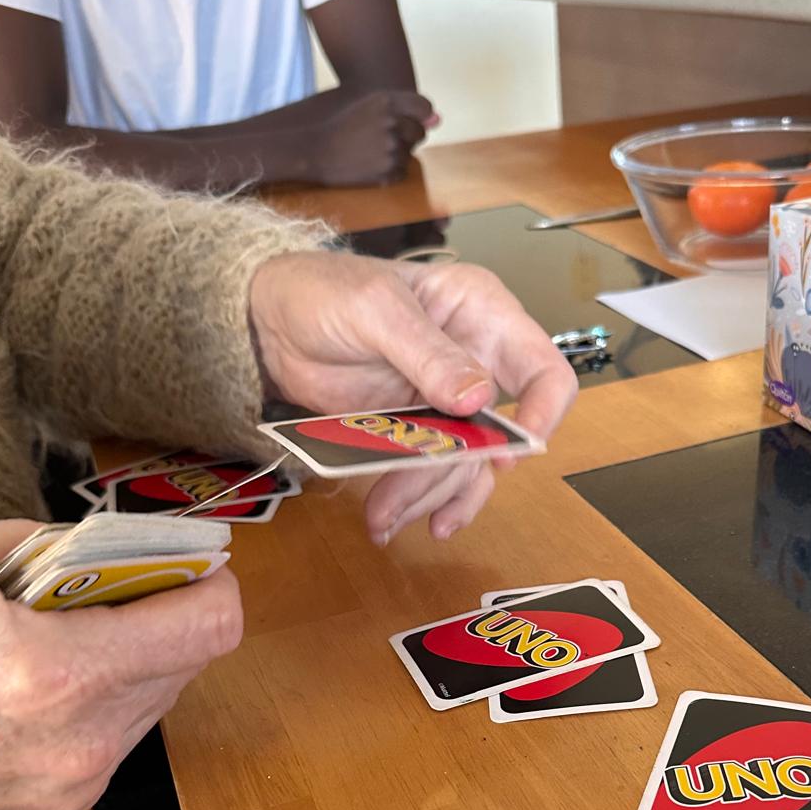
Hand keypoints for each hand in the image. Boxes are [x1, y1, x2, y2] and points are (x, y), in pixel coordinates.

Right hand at [0, 517, 243, 809]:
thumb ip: (40, 542)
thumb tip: (96, 543)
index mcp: (62, 672)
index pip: (210, 626)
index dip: (208, 581)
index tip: (188, 559)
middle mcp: (85, 739)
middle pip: (187, 662)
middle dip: (160, 613)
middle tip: (112, 583)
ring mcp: (76, 783)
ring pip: (155, 702)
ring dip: (132, 659)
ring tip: (62, 633)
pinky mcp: (61, 807)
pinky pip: (116, 737)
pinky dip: (99, 701)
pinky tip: (39, 681)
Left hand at [249, 253, 577, 542]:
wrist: (267, 322)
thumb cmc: (323, 291)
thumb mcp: (375, 310)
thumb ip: (428, 352)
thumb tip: (480, 397)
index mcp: (483, 314)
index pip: (543, 369)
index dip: (541, 415)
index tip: (509, 454)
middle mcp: (477, 360)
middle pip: (499, 435)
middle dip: (458, 474)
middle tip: (415, 500)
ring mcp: (447, 401)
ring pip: (465, 465)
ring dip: (428, 496)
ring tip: (384, 518)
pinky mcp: (417, 430)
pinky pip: (433, 474)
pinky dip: (415, 499)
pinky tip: (392, 518)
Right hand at [296, 88, 436, 187]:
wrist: (317, 151)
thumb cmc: (345, 126)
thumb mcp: (371, 106)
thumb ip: (406, 108)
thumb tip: (438, 120)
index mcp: (387, 101)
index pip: (425, 107)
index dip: (419, 115)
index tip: (408, 120)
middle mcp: (392, 123)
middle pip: (420, 132)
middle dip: (407, 136)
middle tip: (381, 138)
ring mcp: (391, 149)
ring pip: (410, 154)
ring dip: (397, 154)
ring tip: (372, 152)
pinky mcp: (387, 172)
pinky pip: (401, 172)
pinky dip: (390, 171)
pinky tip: (370, 165)